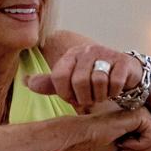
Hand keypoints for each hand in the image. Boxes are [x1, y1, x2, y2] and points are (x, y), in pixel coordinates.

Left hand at [26, 42, 143, 110]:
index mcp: (71, 55)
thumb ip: (49, 83)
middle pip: (79, 81)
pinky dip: (113, 92)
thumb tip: (25, 81)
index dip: (64, 93)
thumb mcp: (69, 81)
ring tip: (101, 95)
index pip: (59, 77)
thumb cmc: (92, 79)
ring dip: (99, 95)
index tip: (72, 97)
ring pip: (97, 81)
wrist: (124, 72)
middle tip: (89, 99)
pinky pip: (114, 82)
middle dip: (84, 97)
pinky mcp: (123, 61)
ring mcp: (106, 53)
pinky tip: (113, 90)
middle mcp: (87, 51)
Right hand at [68, 106, 150, 150]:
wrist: (82, 136)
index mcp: (142, 121)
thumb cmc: (98, 144)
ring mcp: (143, 112)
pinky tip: (122, 140)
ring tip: (122, 145)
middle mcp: (145, 114)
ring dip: (139, 150)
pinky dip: (137, 145)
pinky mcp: (140, 114)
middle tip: (123, 150)